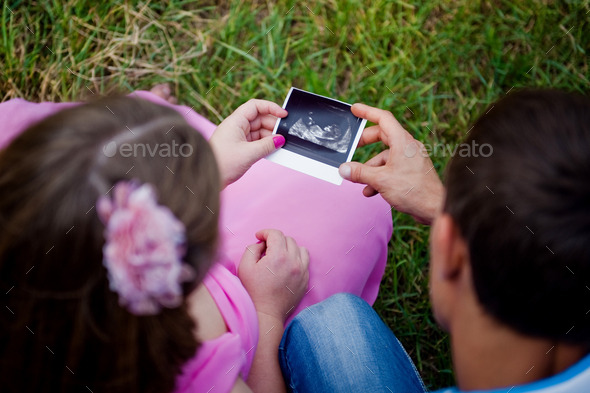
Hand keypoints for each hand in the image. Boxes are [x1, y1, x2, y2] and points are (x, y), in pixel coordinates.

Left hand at [209, 99, 286, 186]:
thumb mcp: (249, 154)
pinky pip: (256, 141)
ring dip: (270, 136)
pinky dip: (265, 144)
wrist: (208, 178)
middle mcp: (237, 126)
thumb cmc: (223, 163)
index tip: (283, 115)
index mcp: (236, 121)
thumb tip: (280, 139)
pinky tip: (272, 150)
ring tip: (280, 145)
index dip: (271, 107)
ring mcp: (238, 137)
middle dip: (273, 125)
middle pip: (259, 119)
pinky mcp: (240, 147)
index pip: (255, 106)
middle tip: (285, 135)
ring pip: (259, 131)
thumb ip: (267, 145)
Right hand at [238, 229, 308, 321]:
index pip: (276, 234)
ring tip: (278, 255)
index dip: (265, 232)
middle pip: (288, 239)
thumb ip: (252, 248)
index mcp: (278, 256)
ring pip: (300, 248)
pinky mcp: (305, 280)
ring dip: (288, 247)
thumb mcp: (245, 266)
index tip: (258, 237)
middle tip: (266, 248)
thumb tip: (262, 244)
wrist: (266, 314)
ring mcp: (302, 271)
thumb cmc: (253, 291)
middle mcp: (293, 261)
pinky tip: (287, 264)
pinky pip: (305, 261)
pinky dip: (297, 258)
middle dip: (276, 240)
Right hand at [339, 103, 443, 224]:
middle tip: (351, 146)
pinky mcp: (411, 172)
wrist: (435, 208)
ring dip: (370, 167)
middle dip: (364, 143)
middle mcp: (408, 147)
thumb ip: (359, 173)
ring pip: (385, 156)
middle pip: (382, 136)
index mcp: (402, 142)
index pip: (383, 118)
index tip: (355, 109)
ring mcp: (411, 159)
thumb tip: (343, 169)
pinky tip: (371, 190)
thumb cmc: (414, 191)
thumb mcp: (380, 180)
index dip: (367, 112)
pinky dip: (379, 176)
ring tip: (359, 180)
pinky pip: (391, 168)